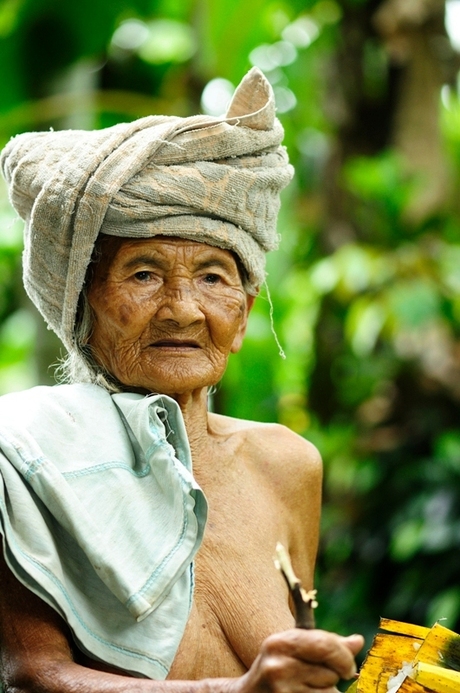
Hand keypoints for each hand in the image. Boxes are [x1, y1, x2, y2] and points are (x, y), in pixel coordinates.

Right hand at [235, 629, 363, 692]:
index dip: (344, 656)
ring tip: (305, 689)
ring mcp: (282, 692)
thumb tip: (358, 641)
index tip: (347, 666)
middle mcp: (278, 667)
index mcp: (280, 643)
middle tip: (320, 679)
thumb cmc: (275, 670)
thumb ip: (325, 644)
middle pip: (331, 673)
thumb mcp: (292, 650)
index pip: (325, 645)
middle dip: (333, 677)